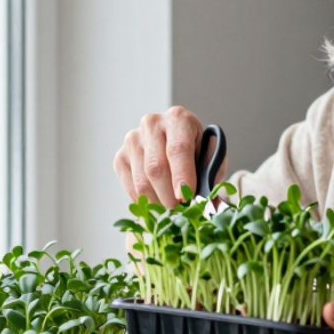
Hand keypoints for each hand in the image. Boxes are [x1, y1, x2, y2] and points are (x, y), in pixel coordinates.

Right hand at [113, 106, 227, 205]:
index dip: (182, 175)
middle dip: (169, 197)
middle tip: (180, 214)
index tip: (186, 197)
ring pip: (142, 182)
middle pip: (156, 168)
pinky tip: (158, 205)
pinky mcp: (121, 157)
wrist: (176, 147)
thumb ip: (212, 178)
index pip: (178, 149)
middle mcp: (152, 124)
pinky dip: (145, 203)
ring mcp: (133, 140)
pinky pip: (131, 188)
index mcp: (179, 118)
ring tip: (171, 213)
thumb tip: (212, 203)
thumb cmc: (197, 155)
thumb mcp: (211, 160)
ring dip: (158, 204)